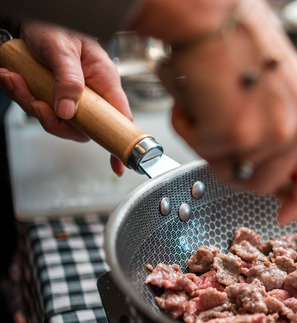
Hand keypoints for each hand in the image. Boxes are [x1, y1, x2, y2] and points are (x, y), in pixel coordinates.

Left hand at [0, 20, 130, 175]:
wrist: (34, 16)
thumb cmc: (59, 25)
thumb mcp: (63, 50)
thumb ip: (69, 81)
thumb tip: (68, 112)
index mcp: (104, 82)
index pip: (119, 119)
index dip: (119, 143)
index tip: (119, 165)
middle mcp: (90, 93)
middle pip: (79, 127)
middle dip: (52, 120)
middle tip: (35, 102)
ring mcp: (70, 95)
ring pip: (55, 119)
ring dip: (29, 103)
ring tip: (15, 80)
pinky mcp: (51, 94)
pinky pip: (38, 107)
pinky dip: (20, 95)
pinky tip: (11, 77)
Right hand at [154, 0, 296, 223]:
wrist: (210, 11)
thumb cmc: (235, 36)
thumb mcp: (278, 83)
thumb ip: (281, 121)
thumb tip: (269, 156)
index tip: (286, 213)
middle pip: (264, 183)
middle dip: (233, 168)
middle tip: (213, 135)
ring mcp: (269, 135)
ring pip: (229, 171)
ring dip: (207, 144)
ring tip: (204, 104)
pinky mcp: (237, 135)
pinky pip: (202, 151)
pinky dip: (187, 127)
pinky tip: (192, 96)